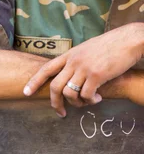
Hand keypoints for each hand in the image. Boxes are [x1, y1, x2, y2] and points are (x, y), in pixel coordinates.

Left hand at [23, 23, 143, 116]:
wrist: (127, 40)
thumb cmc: (109, 45)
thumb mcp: (86, 49)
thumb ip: (76, 60)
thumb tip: (70, 74)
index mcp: (69, 55)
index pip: (46, 69)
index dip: (34, 81)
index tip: (25, 92)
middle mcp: (73, 62)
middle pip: (55, 86)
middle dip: (55, 102)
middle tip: (60, 113)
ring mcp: (84, 68)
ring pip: (70, 93)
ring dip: (77, 103)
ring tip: (87, 102)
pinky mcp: (97, 75)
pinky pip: (86, 95)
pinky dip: (90, 101)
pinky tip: (98, 98)